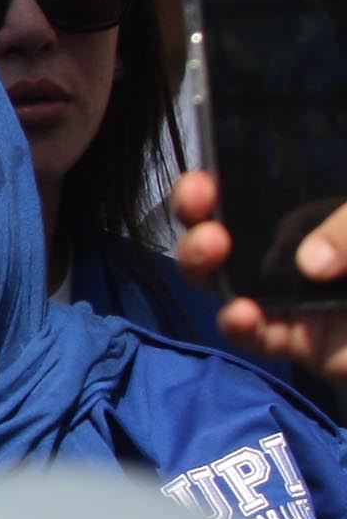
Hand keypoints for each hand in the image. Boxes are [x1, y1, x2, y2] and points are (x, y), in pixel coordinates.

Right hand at [172, 168, 346, 388]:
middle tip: (202, 208)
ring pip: (225, 278)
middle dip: (199, 215)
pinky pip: (255, 333)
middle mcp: (298, 248)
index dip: (221, 180)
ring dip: (204, 262)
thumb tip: (309, 264)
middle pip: (227, 226)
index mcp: (319, 212)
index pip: (258, 187)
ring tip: (212, 248)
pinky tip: (240, 312)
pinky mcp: (300, 340)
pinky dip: (239, 323)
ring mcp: (294, 295)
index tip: (207, 178)